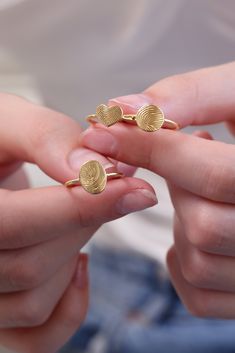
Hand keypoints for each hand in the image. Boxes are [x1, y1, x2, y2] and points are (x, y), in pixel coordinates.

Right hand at [0, 93, 156, 352]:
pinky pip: (36, 339)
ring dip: (75, 254)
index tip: (132, 187)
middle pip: (29, 266)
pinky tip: (77, 261)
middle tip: (108, 189)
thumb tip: (95, 169)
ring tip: (79, 216)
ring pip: (35, 302)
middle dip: (84, 223)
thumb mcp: (7, 122)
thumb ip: (46, 137)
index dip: (77, 207)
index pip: (9, 223)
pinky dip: (69, 305)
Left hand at [81, 62, 234, 317]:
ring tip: (199, 192)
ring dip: (181, 221)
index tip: (104, 131)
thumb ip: (190, 95)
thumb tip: (124, 108)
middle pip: (202, 226)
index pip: (216, 176)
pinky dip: (181, 258)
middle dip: (178, 187)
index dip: (154, 150)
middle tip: (185, 162)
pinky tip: (198, 224)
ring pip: (197, 260)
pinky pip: (196, 293)